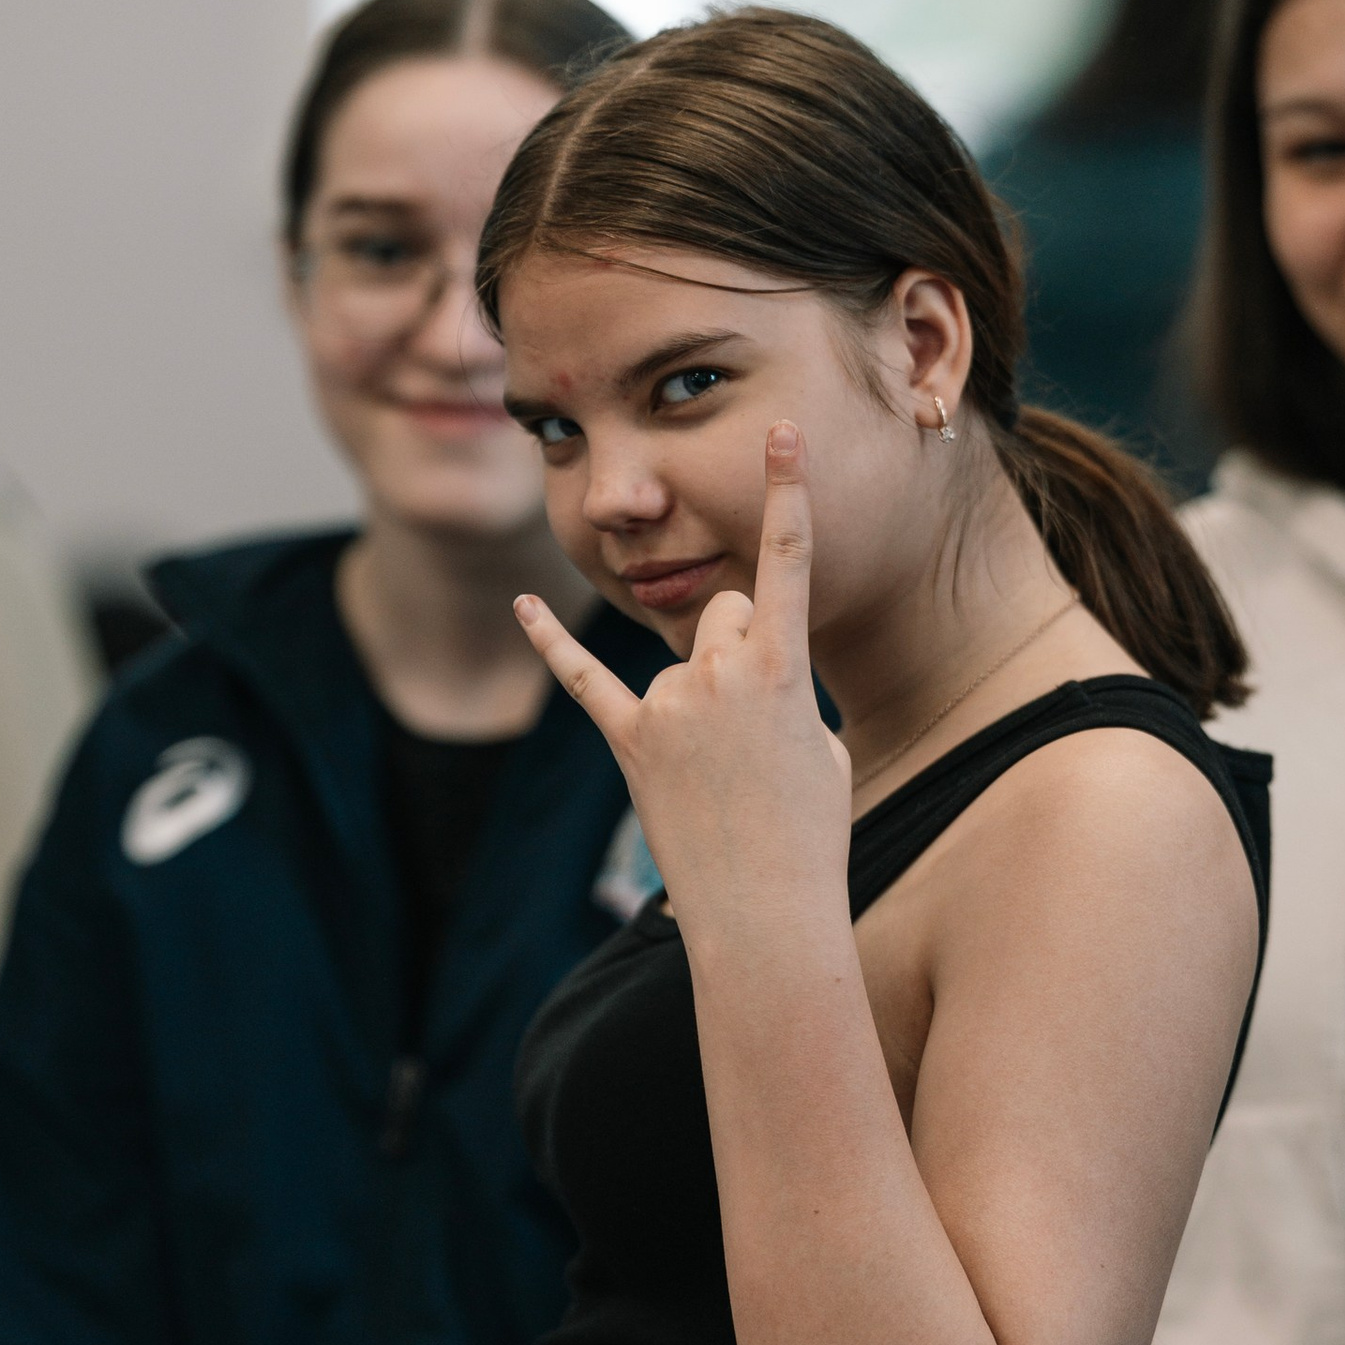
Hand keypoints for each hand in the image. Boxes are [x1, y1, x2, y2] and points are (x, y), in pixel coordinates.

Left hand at [513, 425, 850, 938]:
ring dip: (699, 697)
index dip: (787, 492)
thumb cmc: (809, 833)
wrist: (764, 913)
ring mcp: (670, 706)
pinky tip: (525, 605)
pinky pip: (586, 678)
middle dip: (741, 645)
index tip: (781, 431)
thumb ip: (782, 686)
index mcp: (784, 670)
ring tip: (722, 769)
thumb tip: (748, 672)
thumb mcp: (819, 744)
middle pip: (726, 609)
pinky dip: (552, 642)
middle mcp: (722, 674)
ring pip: (681, 657)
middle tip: (755, 722)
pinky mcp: (629, 740)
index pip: (787, 563)